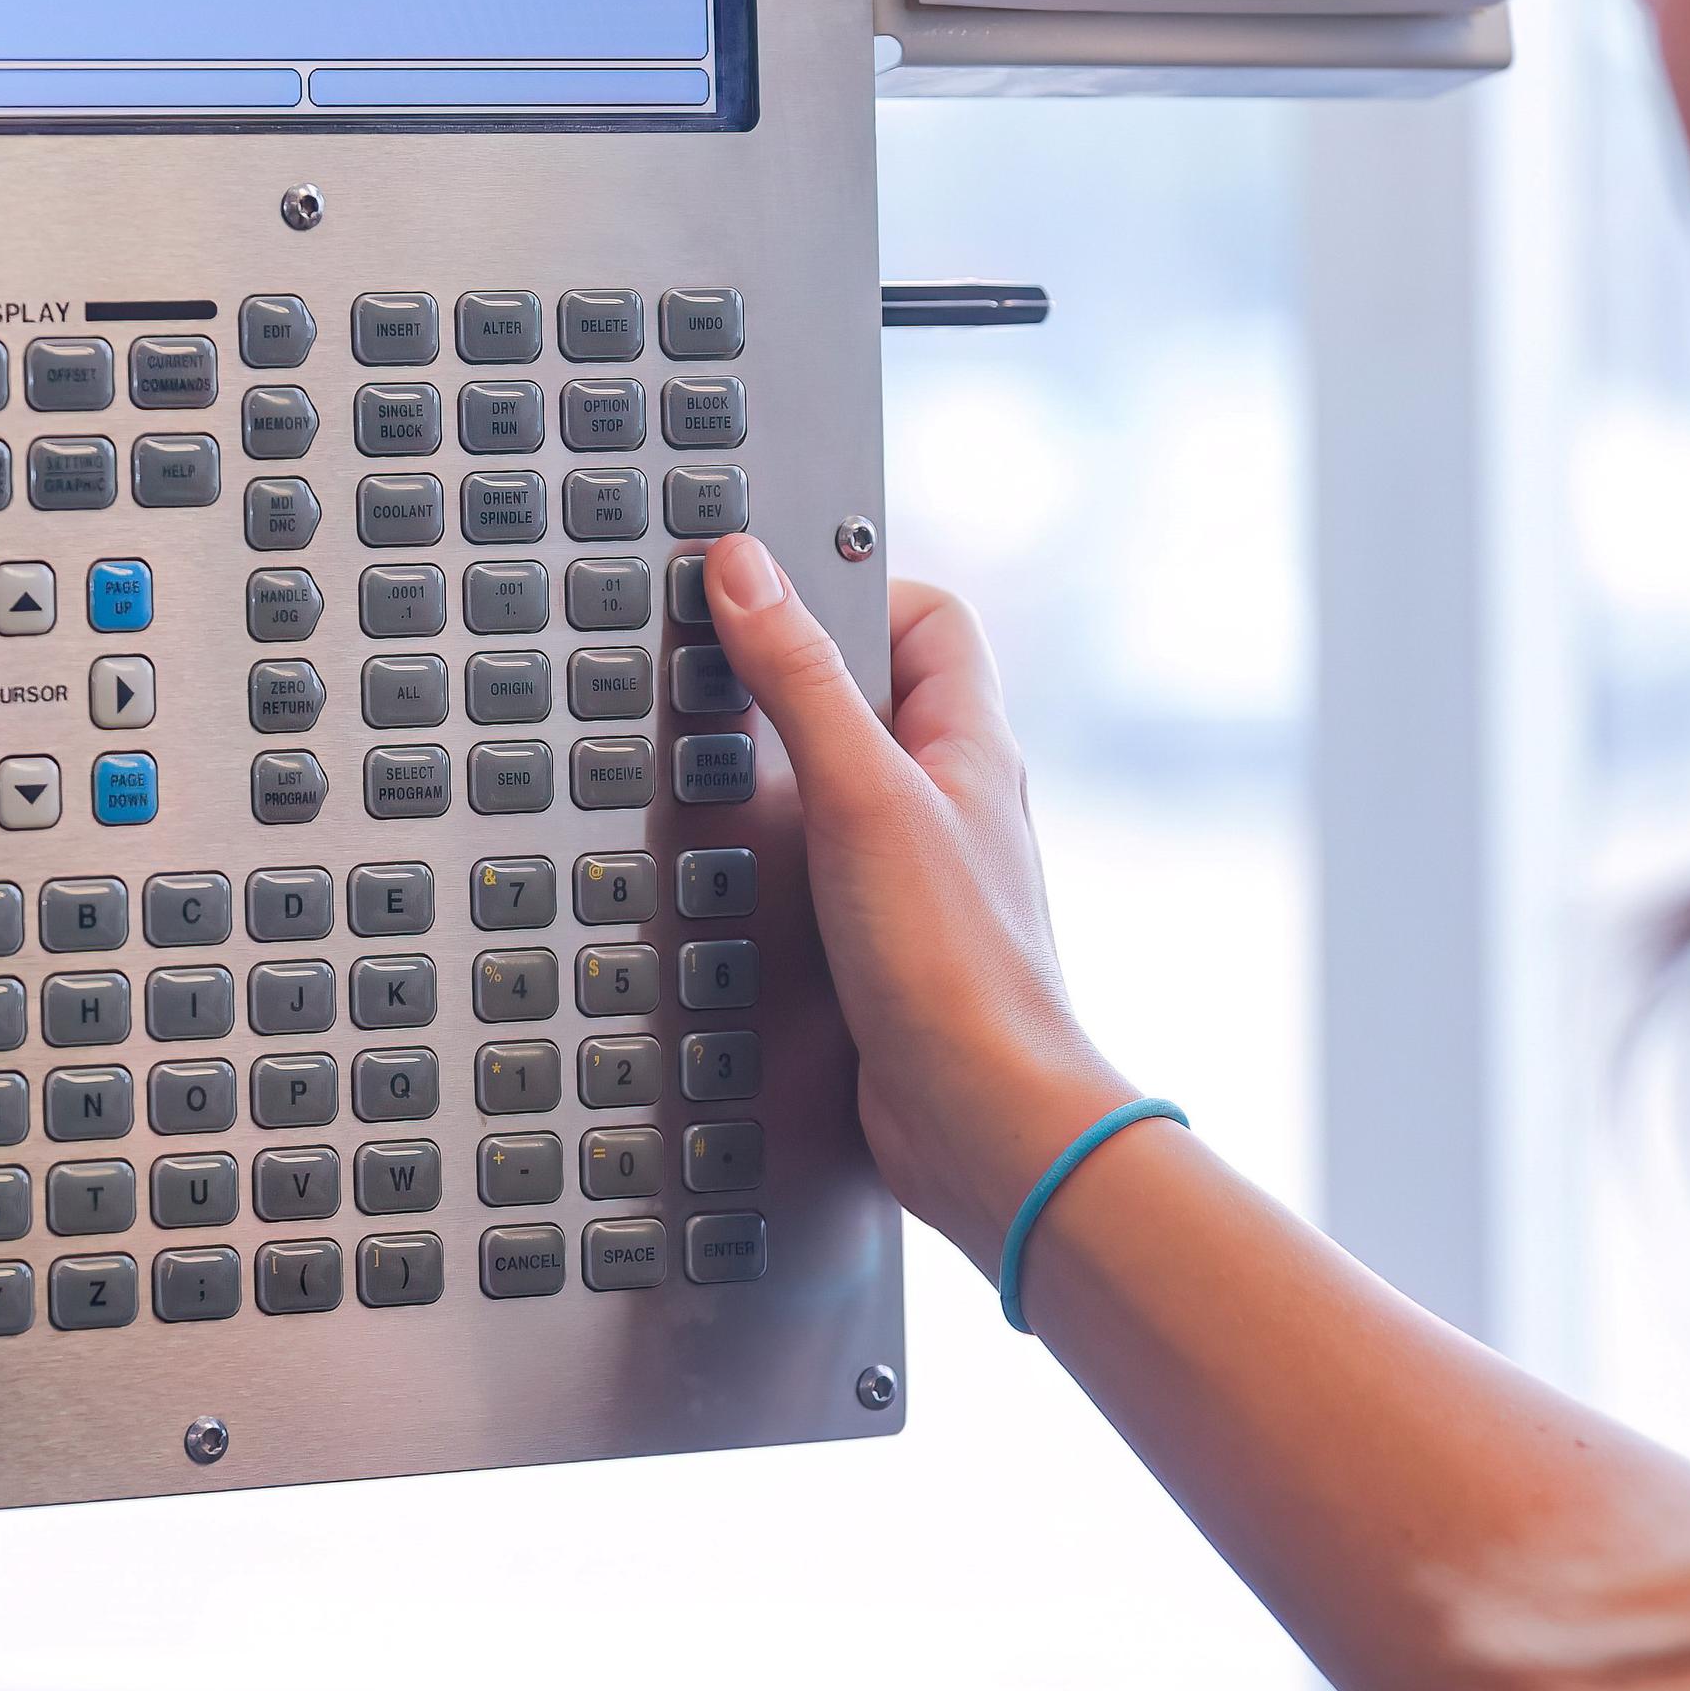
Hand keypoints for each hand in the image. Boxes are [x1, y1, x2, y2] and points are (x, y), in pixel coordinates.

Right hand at [702, 533, 1143, 1267]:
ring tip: (707, 768)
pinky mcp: (883, 939)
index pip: (928, 615)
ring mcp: (918, 871)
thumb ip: (801, 680)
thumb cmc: (953, 965)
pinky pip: (824, 865)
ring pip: (840, 784)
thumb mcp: (862, 795)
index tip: (765, 593)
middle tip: (713, 674)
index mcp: (969, 743)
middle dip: (793, 680)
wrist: (982, 1121)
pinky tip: (729, 874)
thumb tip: (747, 570)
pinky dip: (775, 857)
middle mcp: (951, 799)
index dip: (853, 586)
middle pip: (873, 694)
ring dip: (776, 774)